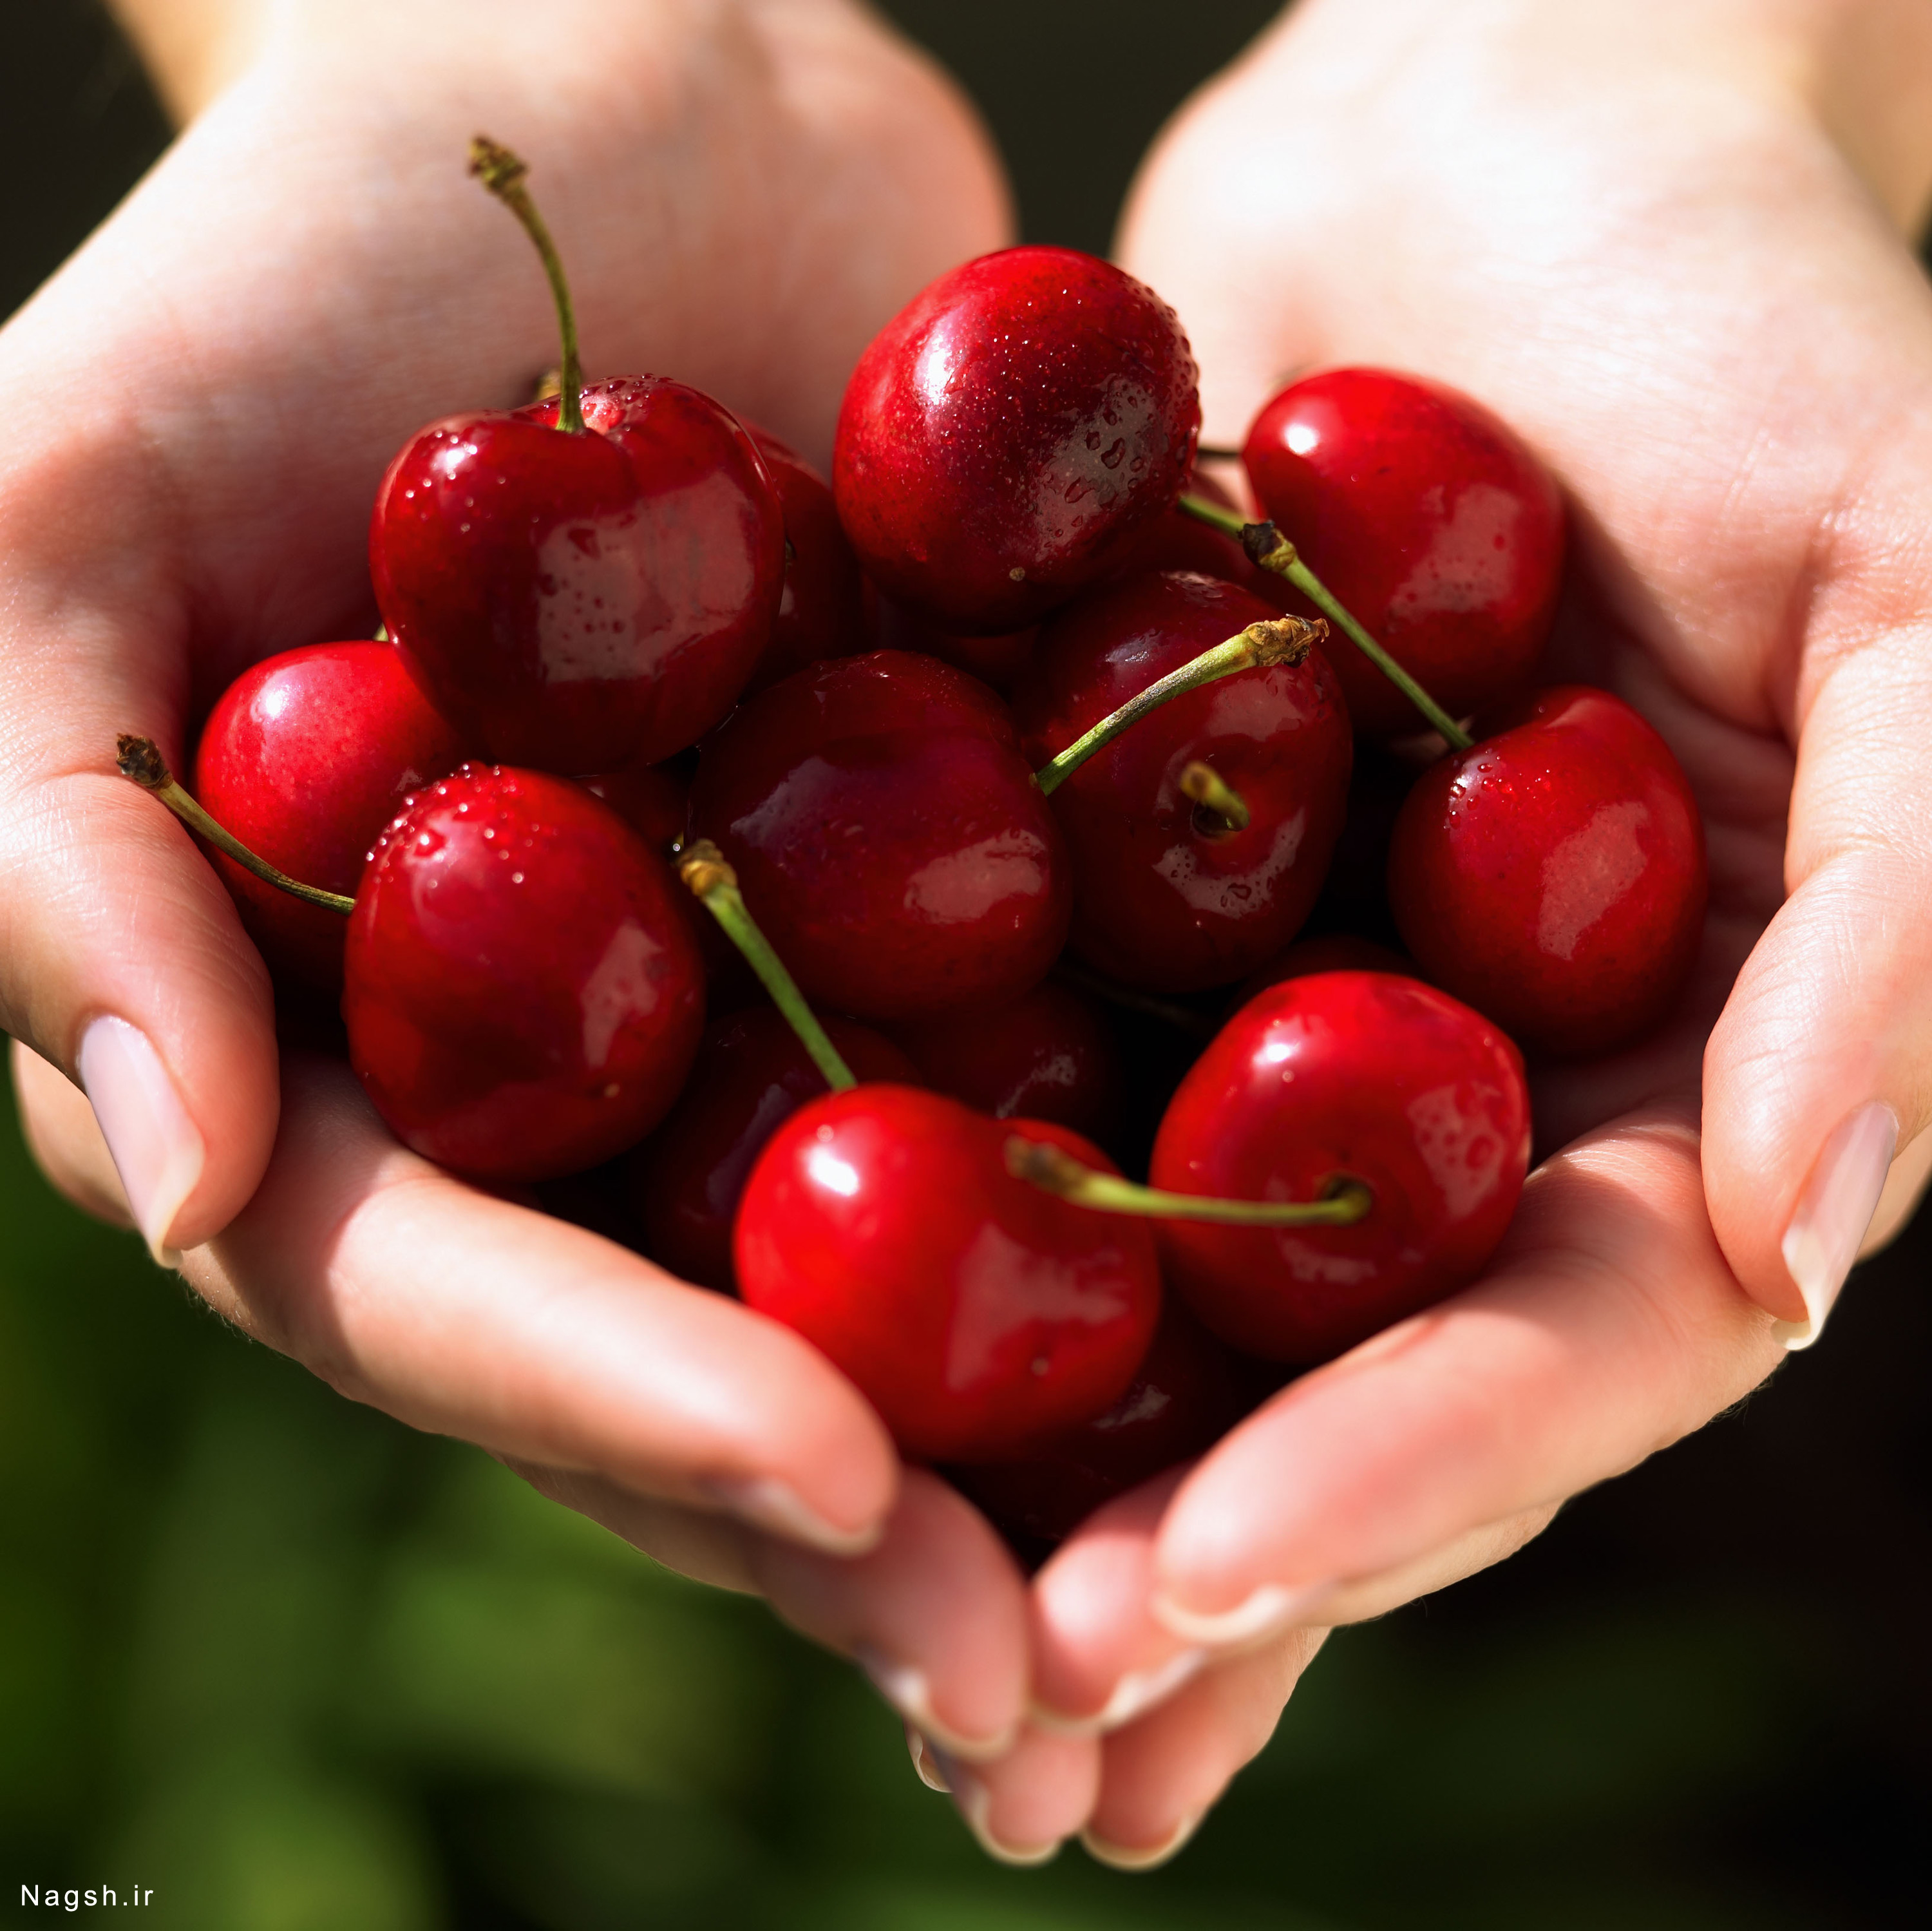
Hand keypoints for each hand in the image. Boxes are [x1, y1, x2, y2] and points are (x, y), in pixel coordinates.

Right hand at [3, 0, 1034, 1765]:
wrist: (606, 94)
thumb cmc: (294, 266)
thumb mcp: (65, 502)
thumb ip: (51, 833)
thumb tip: (170, 1170)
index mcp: (329, 1047)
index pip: (447, 1291)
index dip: (613, 1407)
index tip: (823, 1485)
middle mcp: (548, 1082)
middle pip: (690, 1353)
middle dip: (851, 1521)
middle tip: (1038, 1690)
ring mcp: (752, 1009)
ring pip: (888, 1286)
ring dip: (1033, 1460)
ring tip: (1187, 1619)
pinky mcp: (945, 900)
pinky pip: (1055, 1076)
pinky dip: (1165, 1212)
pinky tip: (1309, 1345)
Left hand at [999, 0, 1931, 1864]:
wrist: (1495, 133)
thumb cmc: (1752, 317)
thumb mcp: (1918, 574)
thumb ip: (1914, 909)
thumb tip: (1819, 1244)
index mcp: (1688, 1075)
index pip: (1547, 1350)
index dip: (1376, 1490)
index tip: (1171, 1607)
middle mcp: (1488, 1088)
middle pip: (1337, 1384)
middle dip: (1183, 1567)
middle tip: (1005, 1737)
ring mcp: (1303, 1010)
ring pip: (1173, 1304)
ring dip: (1044, 1488)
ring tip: (904, 1678)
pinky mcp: (1135, 902)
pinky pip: (1031, 1093)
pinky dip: (927, 1237)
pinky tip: (799, 1380)